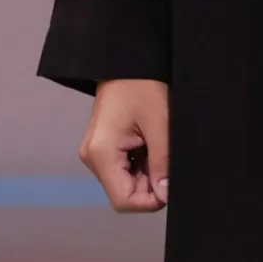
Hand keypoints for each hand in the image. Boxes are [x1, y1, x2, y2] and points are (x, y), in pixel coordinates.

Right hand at [79, 78, 168, 212]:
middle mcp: (92, 157)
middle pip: (124, 192)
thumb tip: (165, 193)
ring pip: (126, 180)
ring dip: (147, 171)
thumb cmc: (141, 84)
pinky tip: (150, 141)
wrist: (126, 61)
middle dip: (150, 183)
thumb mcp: (159, 123)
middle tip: (167, 159)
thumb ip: (162, 162)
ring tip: (158, 144)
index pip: (123, 200)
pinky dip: (141, 161)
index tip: (169, 185)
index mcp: (101, 153)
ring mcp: (96, 152)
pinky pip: (124, 167)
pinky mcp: (103, 147)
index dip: (149, 200)